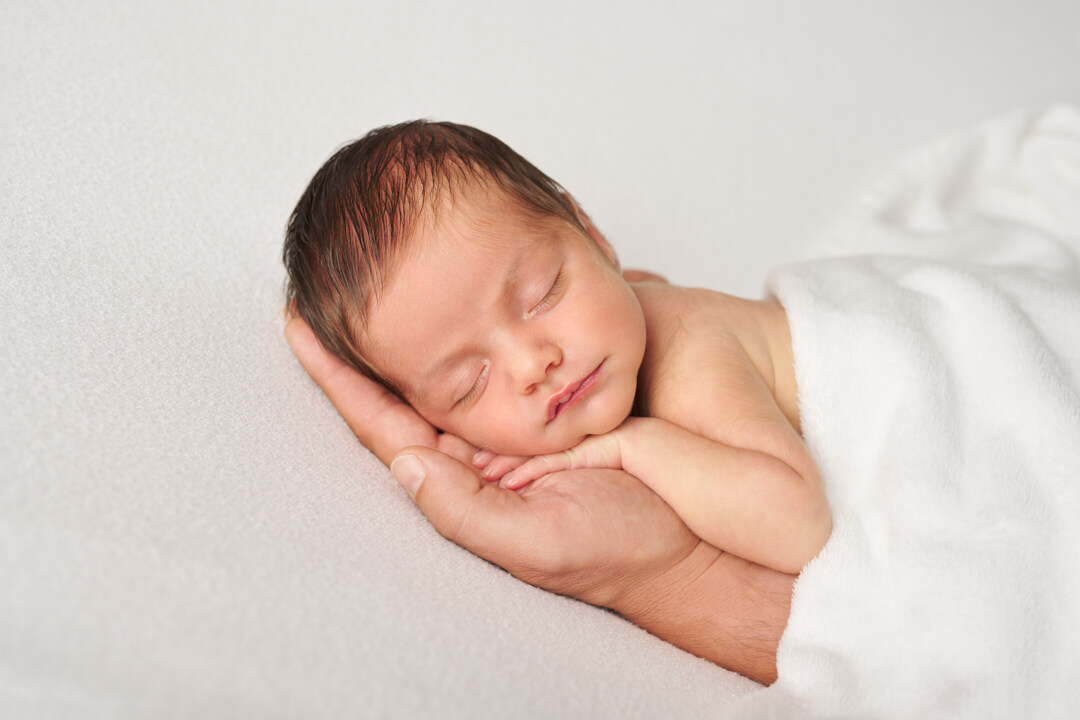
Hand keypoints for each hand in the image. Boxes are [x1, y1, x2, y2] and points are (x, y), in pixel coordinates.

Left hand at [284, 316, 696, 605]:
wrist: (693, 540)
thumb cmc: (618, 552)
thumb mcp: (538, 543)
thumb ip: (465, 511)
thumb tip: (401, 461)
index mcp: (461, 482)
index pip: (384, 424)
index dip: (339, 378)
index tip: (299, 325)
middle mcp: (478, 449)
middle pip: (404, 385)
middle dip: (364, 340)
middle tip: (326, 279)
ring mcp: (515, 421)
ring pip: (451, 363)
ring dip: (416, 323)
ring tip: (379, 272)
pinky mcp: (556, 397)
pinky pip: (507, 356)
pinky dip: (486, 324)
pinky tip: (467, 290)